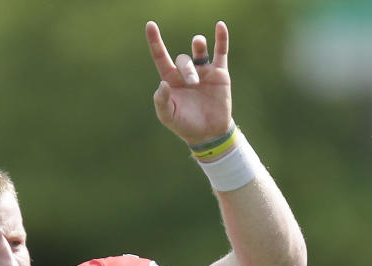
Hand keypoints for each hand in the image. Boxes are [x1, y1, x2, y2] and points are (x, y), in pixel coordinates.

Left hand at [146, 20, 232, 145]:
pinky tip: (220, 25)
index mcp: (170, 80)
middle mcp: (186, 73)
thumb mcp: (168, 117)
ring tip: (198, 45)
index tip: (150, 25)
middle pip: (183, 60)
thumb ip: (161, 102)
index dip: (155, 41)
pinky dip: (221, 38)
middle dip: (187, 69)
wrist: (208, 134)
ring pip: (199, 50)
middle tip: (193, 84)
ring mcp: (203, 71)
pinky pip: (221, 51)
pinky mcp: (219, 73)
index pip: (160, 57)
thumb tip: (162, 84)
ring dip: (198, 48)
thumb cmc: (185, 125)